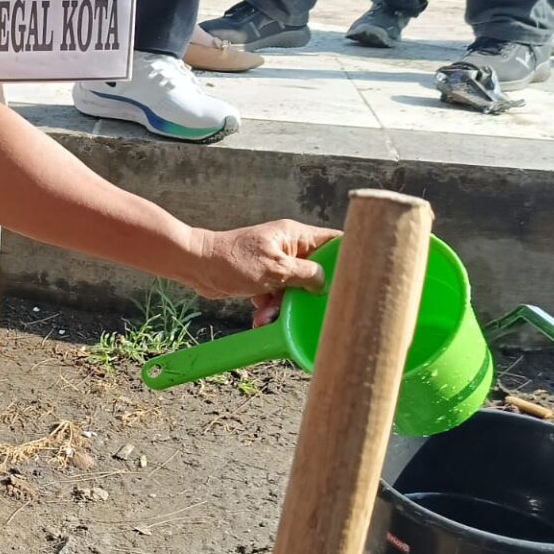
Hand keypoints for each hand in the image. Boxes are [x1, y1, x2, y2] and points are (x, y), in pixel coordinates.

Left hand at [186, 220, 338, 302]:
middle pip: (316, 271)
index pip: (334, 240)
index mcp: (295, 236)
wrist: (197, 266)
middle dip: (310, 292)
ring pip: (295, 288)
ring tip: (269, 315)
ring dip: (285, 305)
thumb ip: (305, 274)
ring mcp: (275, 263)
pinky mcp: (263, 278)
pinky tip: (259, 317)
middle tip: (310, 307)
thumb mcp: (275, 269)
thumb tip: (324, 281)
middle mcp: (288, 248)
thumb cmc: (233, 261)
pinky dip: (270, 308)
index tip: (356, 279)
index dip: (347, 257)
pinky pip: (276, 295)